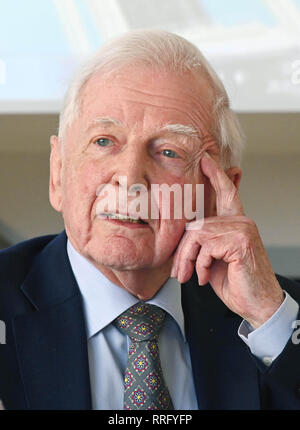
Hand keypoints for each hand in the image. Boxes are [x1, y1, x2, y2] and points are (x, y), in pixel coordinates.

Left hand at [171, 152, 283, 328]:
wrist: (257, 305)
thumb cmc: (236, 283)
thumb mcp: (213, 259)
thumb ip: (204, 242)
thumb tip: (186, 234)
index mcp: (236, 224)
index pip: (227, 194)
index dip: (216, 176)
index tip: (206, 160)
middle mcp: (241, 221)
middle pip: (197, 224)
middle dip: (183, 250)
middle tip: (178, 272)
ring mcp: (242, 229)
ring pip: (197, 235)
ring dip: (188, 260)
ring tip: (189, 276)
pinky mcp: (240, 240)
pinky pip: (204, 247)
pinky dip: (199, 265)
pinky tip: (203, 277)